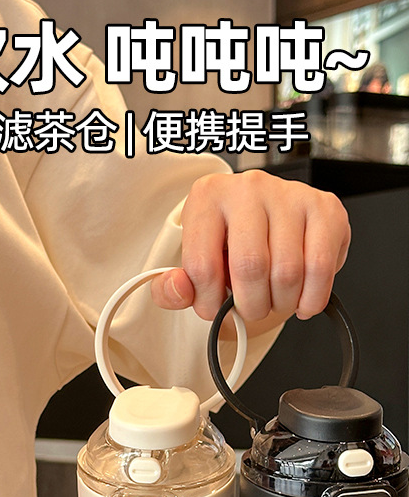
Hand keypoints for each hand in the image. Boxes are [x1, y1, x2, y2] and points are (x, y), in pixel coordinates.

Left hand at [151, 170, 350, 335]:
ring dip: (281, 303)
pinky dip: (311, 297)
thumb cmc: (228, 249)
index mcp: (207, 197)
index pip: (202, 266)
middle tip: (250, 309)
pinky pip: (321, 267)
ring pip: (288, 272)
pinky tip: (301, 301)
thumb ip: (173, 288)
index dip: (209, 303)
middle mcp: (247, 187)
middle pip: (250, 267)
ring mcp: (289, 193)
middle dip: (250, 306)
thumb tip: (178, 289)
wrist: (268, 225)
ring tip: (274, 300)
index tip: (215, 309)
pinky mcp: (324, 207)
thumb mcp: (192, 269)